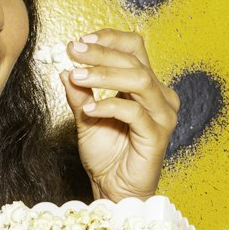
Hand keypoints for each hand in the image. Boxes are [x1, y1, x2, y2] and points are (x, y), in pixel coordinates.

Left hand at [60, 29, 179, 201]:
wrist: (114, 190)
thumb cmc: (106, 156)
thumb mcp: (85, 118)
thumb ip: (80, 94)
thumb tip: (66, 69)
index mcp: (145, 85)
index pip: (134, 48)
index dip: (109, 39)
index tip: (79, 41)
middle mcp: (159, 96)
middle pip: (135, 60)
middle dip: (101, 53)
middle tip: (73, 51)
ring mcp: (162, 114)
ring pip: (138, 79)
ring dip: (104, 75)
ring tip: (77, 77)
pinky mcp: (158, 134)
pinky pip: (134, 112)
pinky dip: (109, 106)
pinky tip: (89, 110)